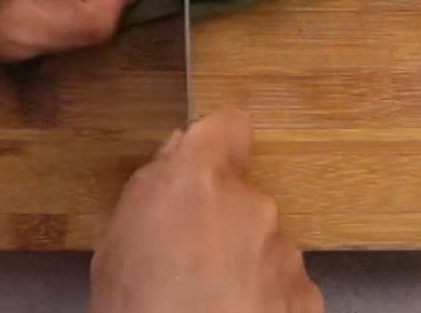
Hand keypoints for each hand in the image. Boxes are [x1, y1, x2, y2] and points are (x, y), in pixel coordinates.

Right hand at [90, 108, 323, 312]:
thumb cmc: (131, 310)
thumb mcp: (113, 247)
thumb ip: (154, 188)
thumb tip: (182, 152)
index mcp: (199, 181)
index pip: (229, 126)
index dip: (221, 140)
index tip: (212, 162)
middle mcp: (253, 204)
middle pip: (244, 199)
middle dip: (225, 225)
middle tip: (193, 273)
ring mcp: (285, 252)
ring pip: (265, 246)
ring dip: (246, 267)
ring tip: (213, 310)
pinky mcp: (306, 296)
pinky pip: (284, 286)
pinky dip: (266, 302)